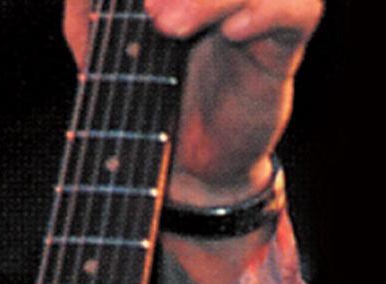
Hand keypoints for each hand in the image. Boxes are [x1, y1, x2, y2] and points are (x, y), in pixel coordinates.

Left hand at [61, 0, 322, 204]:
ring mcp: (257, 9)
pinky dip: (265, 13)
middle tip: (146, 9)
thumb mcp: (99, 49)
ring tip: (166, 27)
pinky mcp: (283, 48)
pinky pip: (298, 12)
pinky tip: (233, 32)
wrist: (184, 165)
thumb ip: (87, 7)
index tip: (137, 5)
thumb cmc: (144, 97)